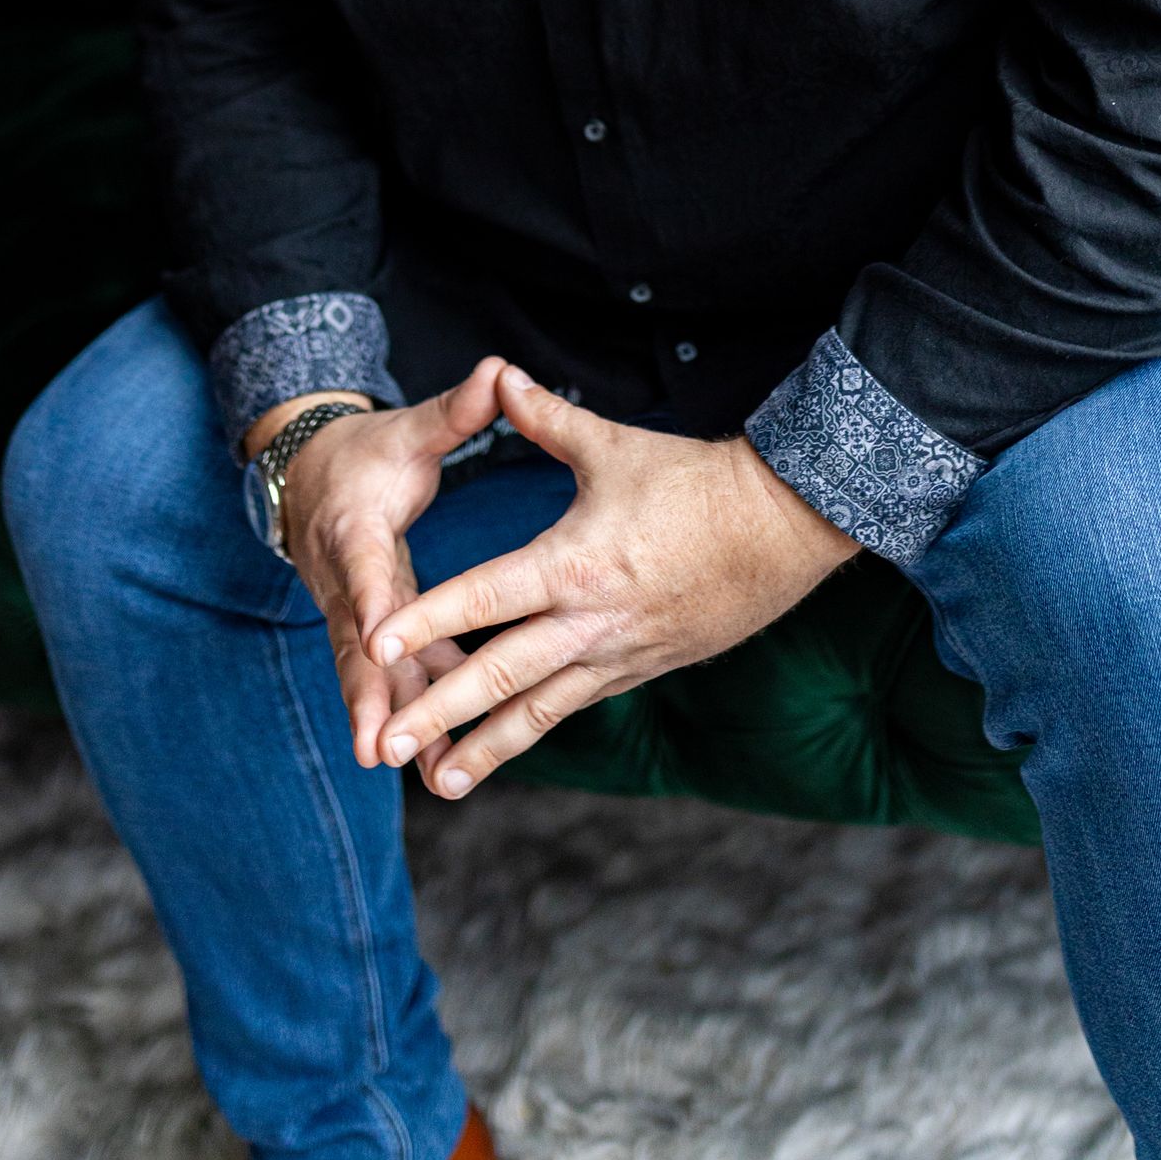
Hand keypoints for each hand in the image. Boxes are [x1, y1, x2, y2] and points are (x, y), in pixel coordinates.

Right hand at [271, 359, 510, 764]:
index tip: (377, 638)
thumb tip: (501, 371)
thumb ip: (453, 411)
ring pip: (368, 676)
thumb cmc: (368, 455)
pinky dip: (408, 715)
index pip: (362, 567)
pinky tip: (441, 758)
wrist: (312, 481)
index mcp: (355, 528)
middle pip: (353, 645)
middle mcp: (344, 581)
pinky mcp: (368, 634)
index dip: (369, 602)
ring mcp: (352, 615)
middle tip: (378, 746)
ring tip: (414, 771)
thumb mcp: (406, 430)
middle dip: (366, 697)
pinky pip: (390, 678)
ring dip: (387, 722)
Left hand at [363, 364, 855, 797]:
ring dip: (486, 748)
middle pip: (501, 674)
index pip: (485, 597)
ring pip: (539, 710)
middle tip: (389, 745)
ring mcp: (618, 653)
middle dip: (441, 713)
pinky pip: (574, 704)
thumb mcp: (613, 445)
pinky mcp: (641, 668)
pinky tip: (503, 748)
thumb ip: (545, 418)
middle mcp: (591, 621)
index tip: (377, 646)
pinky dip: (533, 729)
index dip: (428, 619)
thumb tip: (497, 375)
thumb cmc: (696, 480)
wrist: (783, 528)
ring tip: (438, 784)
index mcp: (575, 563)